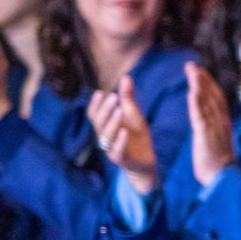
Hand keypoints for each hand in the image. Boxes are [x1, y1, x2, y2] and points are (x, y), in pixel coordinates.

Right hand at [87, 75, 160, 193]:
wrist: (146, 162)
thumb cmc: (137, 137)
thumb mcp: (133, 115)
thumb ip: (128, 98)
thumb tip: (126, 77)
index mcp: (106, 126)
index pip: (94, 115)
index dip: (95, 104)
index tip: (99, 92)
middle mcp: (106, 137)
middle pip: (99, 123)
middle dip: (105, 110)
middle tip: (113, 97)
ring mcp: (112, 149)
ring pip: (106, 136)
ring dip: (112, 122)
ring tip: (119, 110)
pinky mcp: (122, 160)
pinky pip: (118, 151)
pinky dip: (120, 142)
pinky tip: (125, 132)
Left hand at [183, 63, 236, 188]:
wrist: (222, 179)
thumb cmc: (219, 164)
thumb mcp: (218, 141)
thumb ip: (214, 128)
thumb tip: (210, 120)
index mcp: (224, 123)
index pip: (218, 99)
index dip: (209, 84)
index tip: (201, 71)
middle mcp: (221, 122)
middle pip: (212, 96)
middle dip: (203, 79)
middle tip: (193, 65)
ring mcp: (214, 128)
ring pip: (206, 102)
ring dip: (198, 85)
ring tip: (191, 70)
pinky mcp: (205, 136)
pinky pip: (200, 117)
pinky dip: (196, 103)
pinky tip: (192, 92)